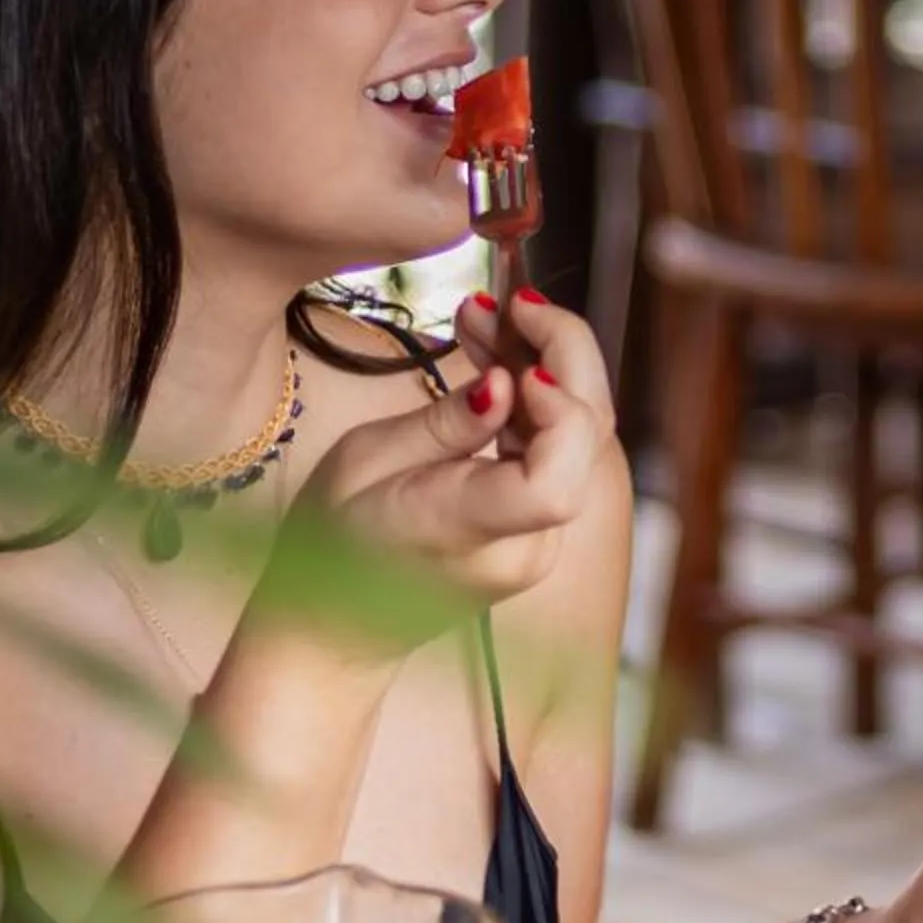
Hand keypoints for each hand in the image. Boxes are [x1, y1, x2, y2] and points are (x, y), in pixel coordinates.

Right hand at [250, 293, 611, 655]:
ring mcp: (541, 541)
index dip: (559, 411)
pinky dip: (536, 399)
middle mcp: (524, 546)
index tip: (517, 363)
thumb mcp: (365, 462)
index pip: (558, 480)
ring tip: (486, 317)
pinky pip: (556, 453)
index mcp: (471, 531)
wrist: (340, 621)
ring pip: (578, 440)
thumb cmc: (335, 539)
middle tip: (514, 302)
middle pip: (587, 443)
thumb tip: (508, 382)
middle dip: (562, 355)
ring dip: (546, 367)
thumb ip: (447, 423)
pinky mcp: (538, 527)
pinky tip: (496, 358)